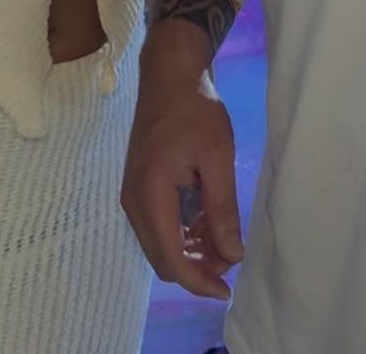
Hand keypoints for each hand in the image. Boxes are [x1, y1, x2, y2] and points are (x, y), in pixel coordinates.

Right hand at [122, 37, 242, 299]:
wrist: (169, 74)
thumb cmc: (195, 110)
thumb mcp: (217, 156)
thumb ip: (222, 208)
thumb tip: (231, 255)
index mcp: (150, 194)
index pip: (171, 257)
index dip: (198, 281)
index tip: (226, 292)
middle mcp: (134, 201)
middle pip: (162, 257)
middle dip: (197, 269)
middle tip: (231, 260)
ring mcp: (134, 194)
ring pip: (160, 244)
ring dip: (191, 252)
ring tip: (224, 241)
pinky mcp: (140, 187)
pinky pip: (158, 226)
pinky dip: (182, 235)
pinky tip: (207, 224)